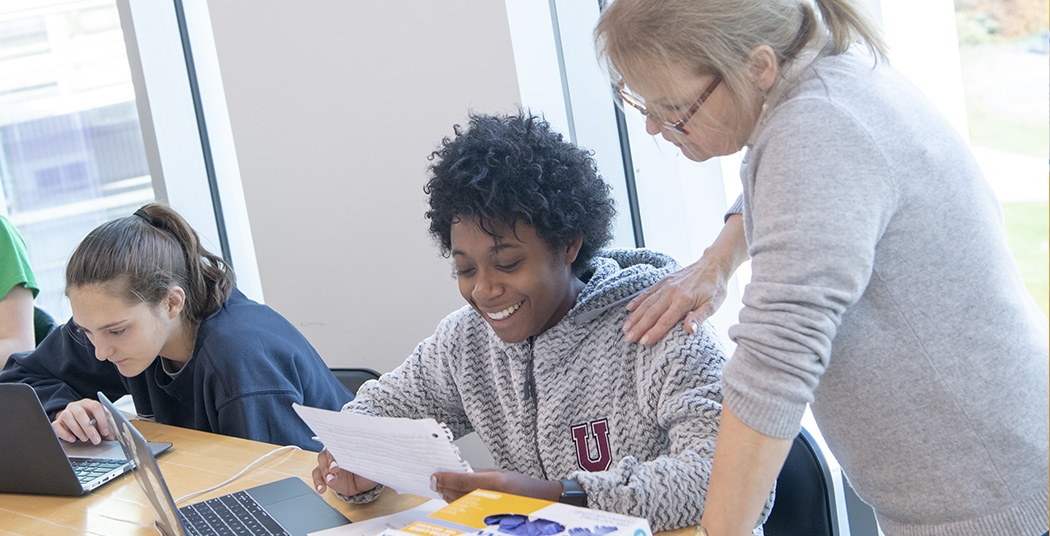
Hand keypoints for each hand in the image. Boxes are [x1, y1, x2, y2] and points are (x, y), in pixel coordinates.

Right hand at [52, 399, 112, 443]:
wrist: (74, 421)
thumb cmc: (90, 421)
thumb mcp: (99, 423)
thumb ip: (106, 427)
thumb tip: (112, 436)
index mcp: (88, 403)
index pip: (95, 407)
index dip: (101, 420)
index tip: (106, 432)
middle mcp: (76, 406)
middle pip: (80, 414)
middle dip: (89, 429)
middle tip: (96, 440)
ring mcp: (65, 413)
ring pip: (68, 417)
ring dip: (78, 430)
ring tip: (85, 439)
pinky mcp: (57, 422)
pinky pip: (57, 426)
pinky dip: (64, 433)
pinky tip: (72, 439)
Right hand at [312, 448, 377, 495]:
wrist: (364, 481)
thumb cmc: (368, 466)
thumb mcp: (370, 461)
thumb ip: (366, 457)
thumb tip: (370, 452)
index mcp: (346, 445)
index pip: (340, 443)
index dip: (340, 450)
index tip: (342, 457)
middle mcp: (335, 453)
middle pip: (328, 454)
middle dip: (331, 462)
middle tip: (335, 469)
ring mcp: (329, 464)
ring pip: (321, 465)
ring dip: (325, 473)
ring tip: (331, 481)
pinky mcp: (325, 475)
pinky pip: (317, 476)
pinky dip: (318, 482)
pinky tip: (321, 489)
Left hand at [431, 468, 561, 503]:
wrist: (539, 501)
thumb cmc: (523, 486)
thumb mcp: (500, 472)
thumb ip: (478, 472)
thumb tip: (458, 472)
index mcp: (493, 482)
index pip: (461, 480)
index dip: (444, 478)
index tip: (433, 475)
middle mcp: (490, 496)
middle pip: (457, 493)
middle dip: (443, 486)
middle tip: (433, 480)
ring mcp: (488, 508)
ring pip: (459, 503)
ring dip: (447, 495)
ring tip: (440, 488)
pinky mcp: (487, 516)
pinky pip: (467, 510)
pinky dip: (457, 503)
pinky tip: (452, 497)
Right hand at [623, 213, 746, 344]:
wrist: (714, 264)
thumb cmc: (715, 288)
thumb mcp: (712, 305)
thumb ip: (699, 318)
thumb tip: (689, 331)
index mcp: (684, 300)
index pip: (665, 320)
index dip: (653, 332)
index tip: (643, 342)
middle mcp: (671, 292)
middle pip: (651, 313)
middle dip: (639, 327)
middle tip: (628, 339)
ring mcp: (666, 285)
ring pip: (646, 303)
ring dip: (635, 316)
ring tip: (625, 328)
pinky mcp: (664, 280)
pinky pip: (647, 292)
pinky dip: (637, 300)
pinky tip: (629, 308)